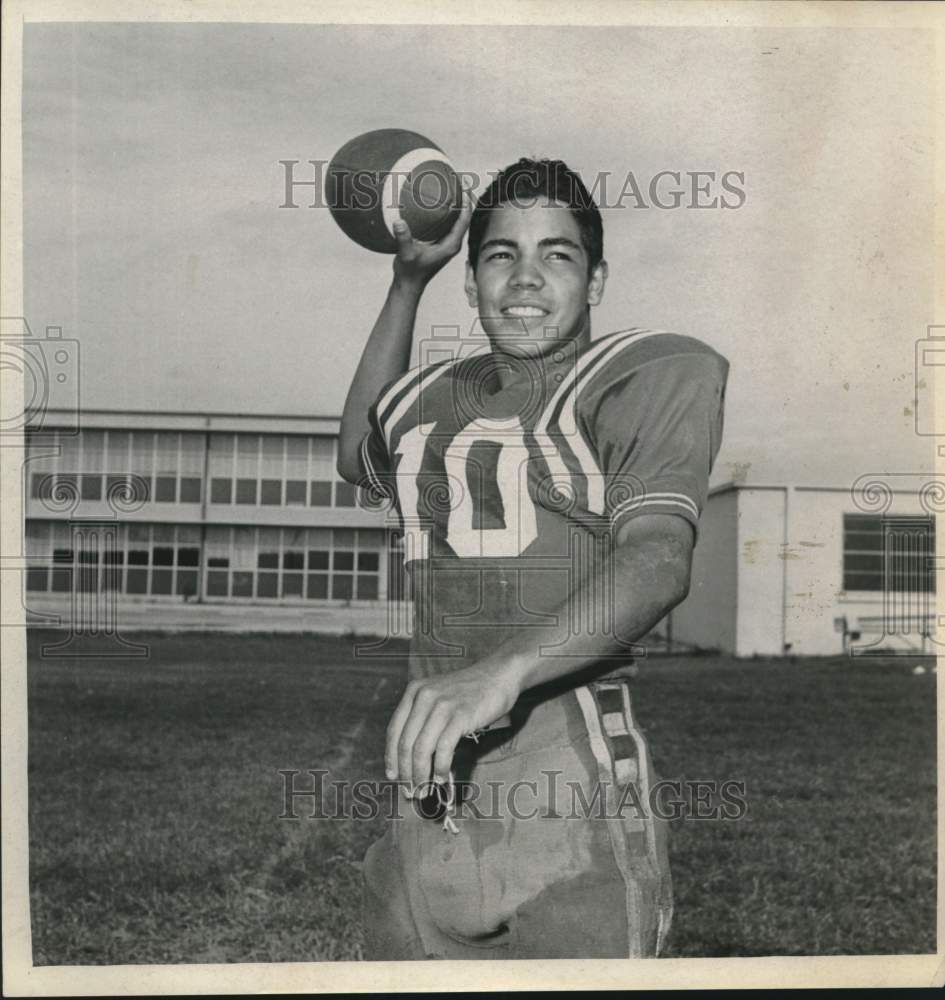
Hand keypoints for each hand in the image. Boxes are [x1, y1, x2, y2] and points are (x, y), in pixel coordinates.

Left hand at [385, 660, 520, 792]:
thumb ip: (423, 716)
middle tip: (410, 790)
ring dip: (420, 774)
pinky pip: (444, 748)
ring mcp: (442, 706)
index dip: (391, 756)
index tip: (393, 775)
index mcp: (414, 691)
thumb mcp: (438, 694)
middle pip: (406, 743)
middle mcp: (424, 697)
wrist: (498, 674)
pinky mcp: (460, 716)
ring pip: (422, 748)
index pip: (394, 730)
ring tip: (424, 789)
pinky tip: (441, 777)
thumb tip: (412, 754)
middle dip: (406, 772)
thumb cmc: (469, 690)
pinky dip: (440, 767)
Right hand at [391, 190, 473, 288]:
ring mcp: (447, 243)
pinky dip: (447, 211)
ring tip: (453, 185)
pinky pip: (449, 223)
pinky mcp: (441, 242)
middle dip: (465, 198)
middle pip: (464, 217)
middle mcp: (452, 243)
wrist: (409, 284)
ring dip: (458, 203)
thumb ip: (404, 239)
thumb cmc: (409, 272)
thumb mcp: (406, 254)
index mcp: (451, 245)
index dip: (466, 202)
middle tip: (460, 179)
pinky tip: (439, 200)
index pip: (464, 220)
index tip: (463, 186)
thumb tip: (398, 222)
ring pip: (458, 219)